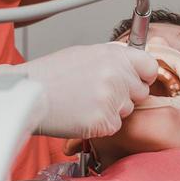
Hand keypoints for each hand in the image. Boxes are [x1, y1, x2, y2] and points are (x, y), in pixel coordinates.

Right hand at [0, 42, 157, 138]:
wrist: (29, 92)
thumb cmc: (51, 74)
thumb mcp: (84, 53)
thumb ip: (111, 59)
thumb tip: (128, 65)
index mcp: (113, 54)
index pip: (149, 66)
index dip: (143, 75)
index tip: (136, 80)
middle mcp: (116, 74)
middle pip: (140, 92)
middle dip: (126, 95)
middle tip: (101, 94)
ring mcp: (111, 98)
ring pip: (127, 110)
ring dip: (112, 110)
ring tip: (86, 102)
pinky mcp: (104, 121)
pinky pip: (113, 127)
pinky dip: (100, 125)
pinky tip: (82, 115)